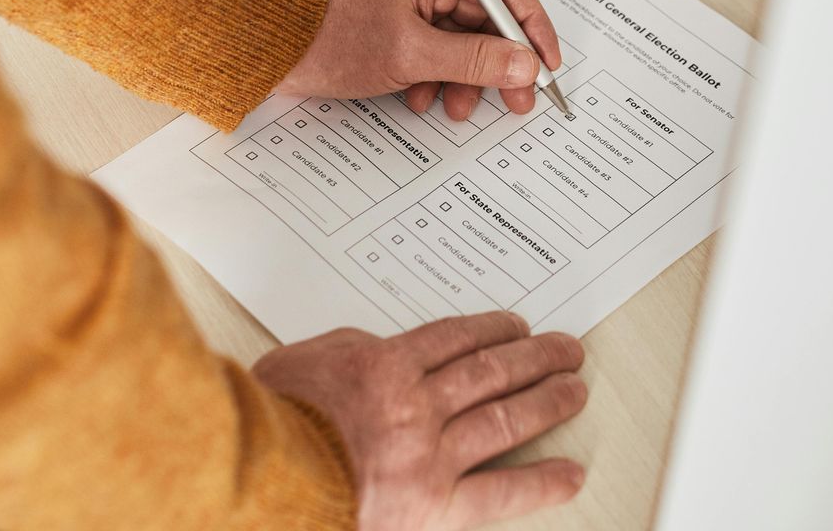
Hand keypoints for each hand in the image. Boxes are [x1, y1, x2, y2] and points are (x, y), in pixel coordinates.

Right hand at [254, 313, 587, 529]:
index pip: (454, 338)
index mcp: (384, 366)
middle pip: (490, 371)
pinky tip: (570, 475)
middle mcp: (415, 405)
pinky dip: (540, 482)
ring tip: (574, 390)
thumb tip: (379, 350)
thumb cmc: (269, 425)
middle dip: (534, 357)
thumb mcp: (304, 362)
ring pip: (503, 417)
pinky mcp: (435, 505)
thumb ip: (351, 351)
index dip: (492, 329)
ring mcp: (429, 455)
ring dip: (546, 402)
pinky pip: (501, 491)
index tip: (516, 327)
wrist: (258, 484)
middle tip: (564, 349)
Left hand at [278, 0, 563, 120]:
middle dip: (496, 63)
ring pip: (459, 39)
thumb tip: (525, 65)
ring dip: (464, 77)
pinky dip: (435, 76)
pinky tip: (421, 99)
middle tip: (517, 100)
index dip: (530, 27)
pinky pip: (433, 48)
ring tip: (456, 107)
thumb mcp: (412, 55)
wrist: (267, 46)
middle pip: (483, 17)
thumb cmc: (328, 36)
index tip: (547, 64)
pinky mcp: (394, 20)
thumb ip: (475, 60)